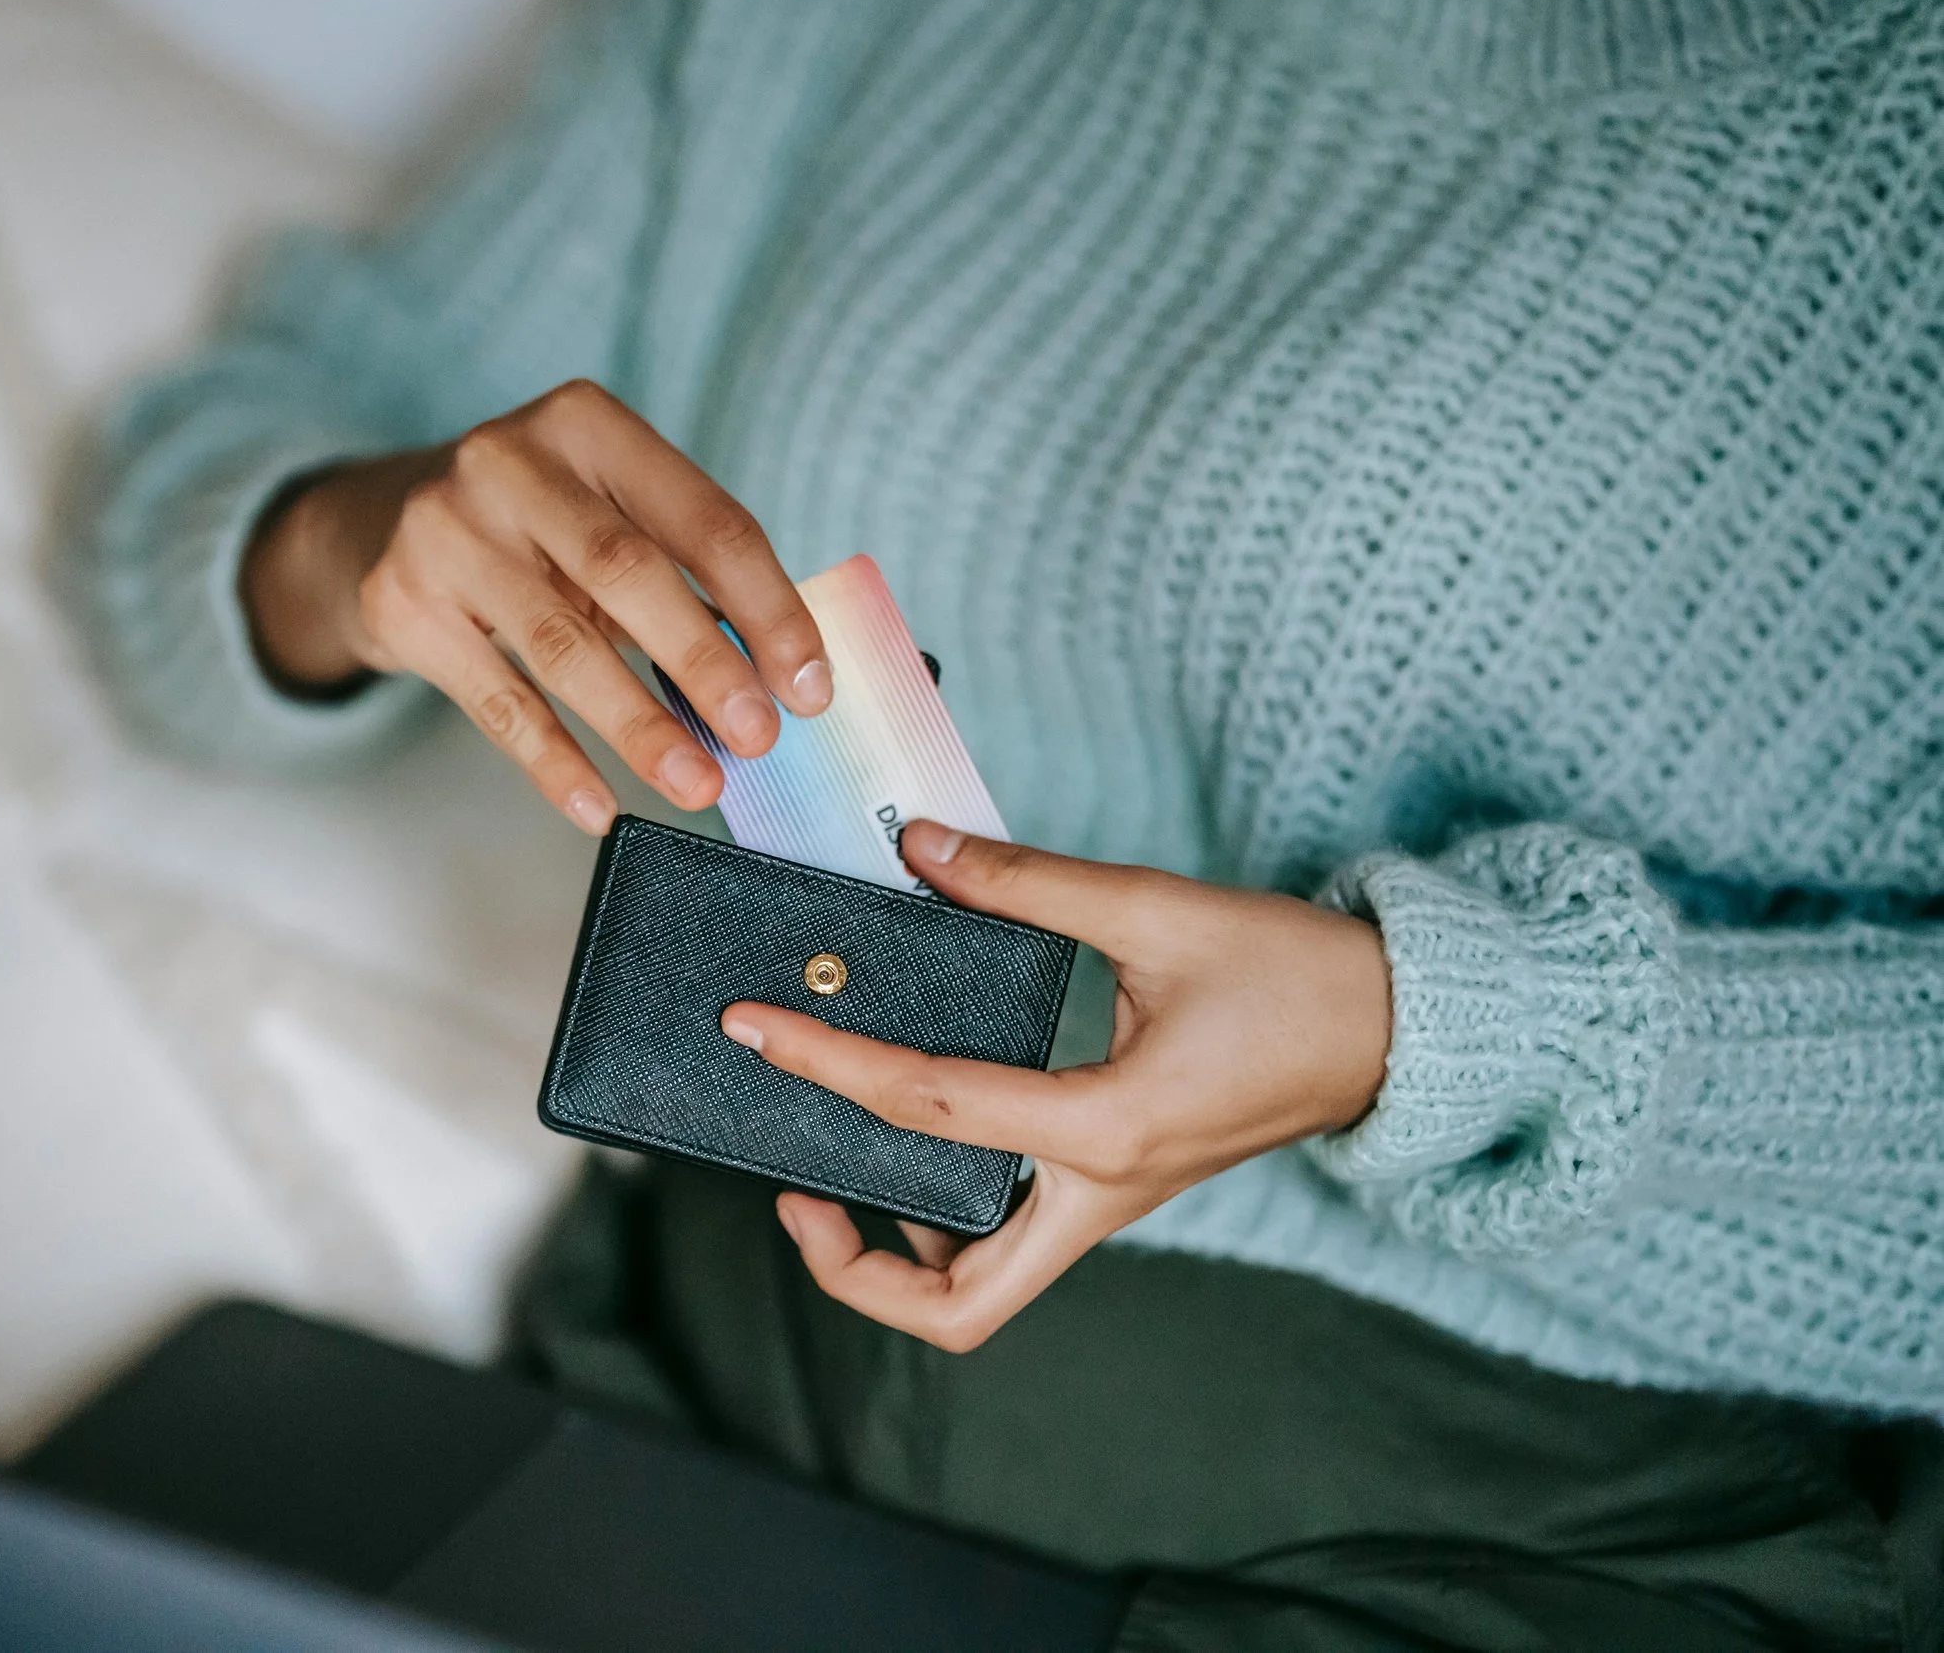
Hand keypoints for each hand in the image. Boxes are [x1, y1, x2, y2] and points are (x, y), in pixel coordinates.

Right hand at [242, 380, 830, 832]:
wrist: (373, 528)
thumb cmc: (529, 530)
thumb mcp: (604, 518)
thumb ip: (684, 578)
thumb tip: (781, 682)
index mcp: (589, 423)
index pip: (705, 519)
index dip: (767, 607)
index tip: (809, 685)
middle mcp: (508, 461)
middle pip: (629, 571)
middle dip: (704, 661)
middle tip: (759, 738)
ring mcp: (444, 529)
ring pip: (561, 644)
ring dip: (638, 725)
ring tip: (696, 784)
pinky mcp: (402, 602)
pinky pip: (496, 700)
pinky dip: (552, 761)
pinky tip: (599, 806)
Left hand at [720, 821, 1391, 1351]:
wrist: (1398, 1027)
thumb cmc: (1297, 972)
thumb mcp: (1160, 909)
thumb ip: (1028, 883)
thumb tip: (916, 849)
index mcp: (1108, 1126)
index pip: (930, 1107)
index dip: (826, 1062)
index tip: (754, 1028)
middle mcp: (1103, 1190)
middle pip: (957, 1304)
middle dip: (855, 1269)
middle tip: (792, 1189)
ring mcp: (1112, 1202)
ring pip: (984, 1290)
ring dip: (898, 1259)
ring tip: (834, 1176)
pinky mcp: (1118, 1186)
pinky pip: (1015, 1240)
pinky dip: (949, 1219)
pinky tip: (918, 1140)